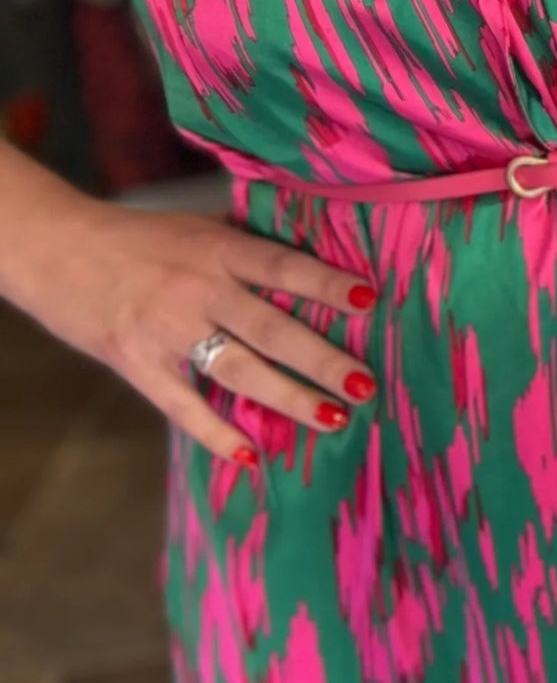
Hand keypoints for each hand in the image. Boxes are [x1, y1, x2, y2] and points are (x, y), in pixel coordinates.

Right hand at [32, 204, 376, 471]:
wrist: (59, 249)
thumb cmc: (140, 238)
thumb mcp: (198, 227)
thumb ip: (247, 246)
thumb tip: (315, 257)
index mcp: (219, 248)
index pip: (283, 266)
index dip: (326, 283)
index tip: (370, 301)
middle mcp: (198, 288)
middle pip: (271, 327)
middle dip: (322, 358)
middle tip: (366, 384)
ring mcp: (167, 329)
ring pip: (238, 370)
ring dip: (288, 397)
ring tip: (333, 419)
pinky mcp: (137, 363)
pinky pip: (182, 405)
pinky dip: (215, 433)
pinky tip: (250, 455)